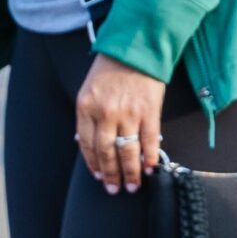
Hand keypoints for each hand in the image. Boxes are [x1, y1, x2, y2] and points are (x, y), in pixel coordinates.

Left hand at [75, 58, 165, 194]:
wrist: (135, 48)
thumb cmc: (111, 68)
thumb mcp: (89, 89)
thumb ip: (87, 116)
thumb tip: (87, 143)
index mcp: (86, 107)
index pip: (86, 144)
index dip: (93, 164)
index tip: (98, 177)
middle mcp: (105, 113)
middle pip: (106, 152)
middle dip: (111, 175)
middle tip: (114, 189)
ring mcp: (128, 113)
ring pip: (127, 151)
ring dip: (130, 172)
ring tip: (133, 186)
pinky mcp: (149, 112)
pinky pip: (149, 141)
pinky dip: (150, 158)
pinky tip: (150, 168)